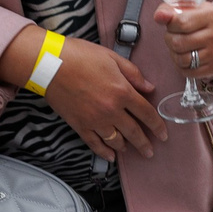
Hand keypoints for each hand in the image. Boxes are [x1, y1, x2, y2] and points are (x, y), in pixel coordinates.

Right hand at [46, 37, 164, 162]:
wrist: (49, 64)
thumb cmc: (80, 55)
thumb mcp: (112, 58)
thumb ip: (133, 74)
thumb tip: (150, 88)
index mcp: (122, 91)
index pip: (147, 113)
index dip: (157, 126)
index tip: (163, 134)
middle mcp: (111, 110)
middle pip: (134, 132)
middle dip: (144, 143)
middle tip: (150, 152)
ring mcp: (94, 120)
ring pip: (116, 141)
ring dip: (125, 147)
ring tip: (131, 150)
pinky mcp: (79, 125)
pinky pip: (95, 144)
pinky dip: (104, 152)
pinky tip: (111, 156)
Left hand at [155, 1, 212, 76]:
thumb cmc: (196, 18)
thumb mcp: (184, 8)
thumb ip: (167, 10)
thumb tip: (159, 17)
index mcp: (211, 14)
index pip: (180, 23)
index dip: (170, 26)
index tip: (173, 25)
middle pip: (179, 43)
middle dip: (170, 40)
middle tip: (174, 37)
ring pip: (183, 60)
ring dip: (175, 54)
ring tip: (179, 48)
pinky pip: (189, 72)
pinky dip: (182, 66)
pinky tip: (186, 57)